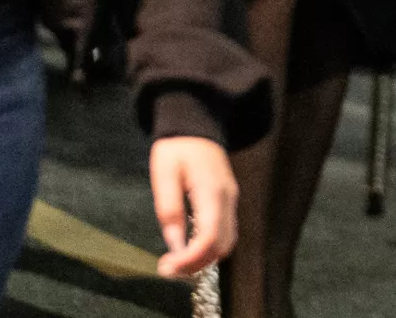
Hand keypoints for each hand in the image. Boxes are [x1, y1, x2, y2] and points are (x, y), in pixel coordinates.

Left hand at [149, 135, 236, 278]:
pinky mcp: (228, 202)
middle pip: (222, 245)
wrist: (197, 125)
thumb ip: (169, 209)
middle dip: (197, 264)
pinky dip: (209, 248)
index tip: (167, 267)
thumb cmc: (177, 148)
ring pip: (227, 242)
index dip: (190, 259)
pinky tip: (189, 248)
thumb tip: (174, 244)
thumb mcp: (164, 174)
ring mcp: (231, 200)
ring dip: (204, 258)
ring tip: (177, 262)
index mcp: (211, 191)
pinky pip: (225, 233)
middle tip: (168, 269)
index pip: (209, 237)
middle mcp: (227, 199)